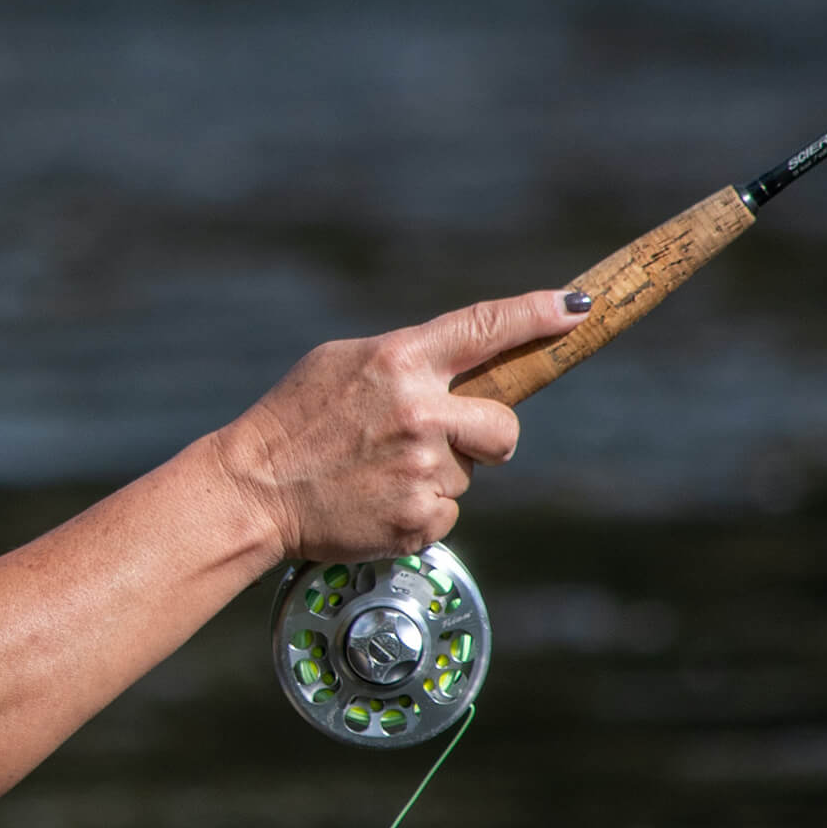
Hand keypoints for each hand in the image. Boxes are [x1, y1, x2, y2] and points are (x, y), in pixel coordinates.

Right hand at [210, 290, 588, 563]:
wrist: (250, 491)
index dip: (539, 315)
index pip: (486, 327)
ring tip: (376, 474)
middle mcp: (419, 413)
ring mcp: (421, 469)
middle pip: (504, 426)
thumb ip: (405, 361)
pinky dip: (417, 512)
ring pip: (468, 474)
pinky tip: (374, 502)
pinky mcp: (416, 518)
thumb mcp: (340, 364)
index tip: (576, 309)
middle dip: (489, 437)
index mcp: (399, 361)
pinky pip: (446, 514)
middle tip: (441, 442)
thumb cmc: (291, 422)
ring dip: (435, 475)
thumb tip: (461, 366)